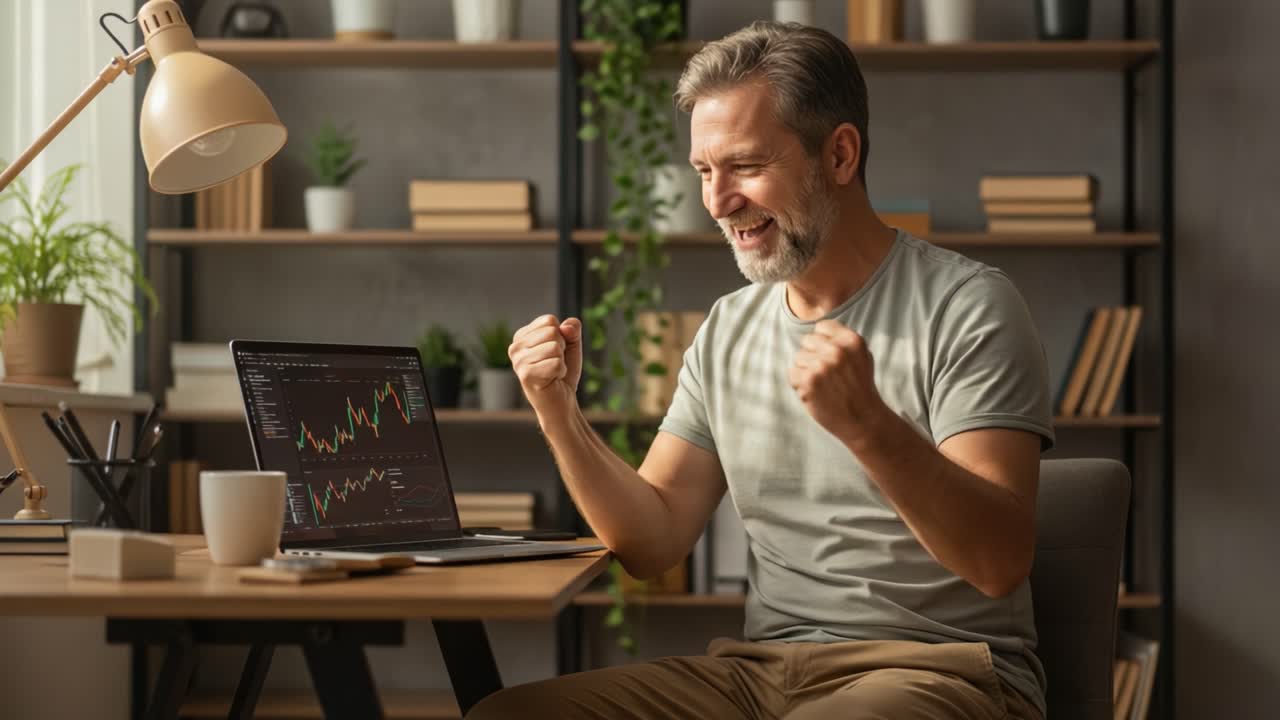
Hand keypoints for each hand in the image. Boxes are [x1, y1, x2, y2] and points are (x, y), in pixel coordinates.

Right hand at [509, 314, 582, 414]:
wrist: (561, 402)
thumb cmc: (562, 372)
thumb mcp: (571, 345)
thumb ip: (572, 329)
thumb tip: (566, 327)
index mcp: (522, 336)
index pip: (549, 320)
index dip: (561, 336)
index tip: (555, 353)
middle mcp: (515, 347)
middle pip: (552, 331)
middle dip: (561, 348)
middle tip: (554, 363)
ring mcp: (518, 361)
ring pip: (555, 347)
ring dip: (561, 362)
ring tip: (552, 372)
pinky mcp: (525, 375)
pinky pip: (556, 364)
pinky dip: (561, 372)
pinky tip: (552, 380)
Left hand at [789, 320, 889, 447]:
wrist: (863, 420)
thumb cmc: (860, 388)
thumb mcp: (862, 357)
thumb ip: (843, 341)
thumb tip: (818, 329)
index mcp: (852, 340)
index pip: (821, 327)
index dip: (823, 343)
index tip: (831, 359)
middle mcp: (837, 350)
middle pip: (807, 341)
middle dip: (813, 356)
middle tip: (827, 376)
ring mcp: (821, 365)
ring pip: (798, 358)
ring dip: (806, 372)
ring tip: (824, 386)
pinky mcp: (809, 381)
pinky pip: (793, 373)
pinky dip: (800, 385)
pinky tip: (816, 393)